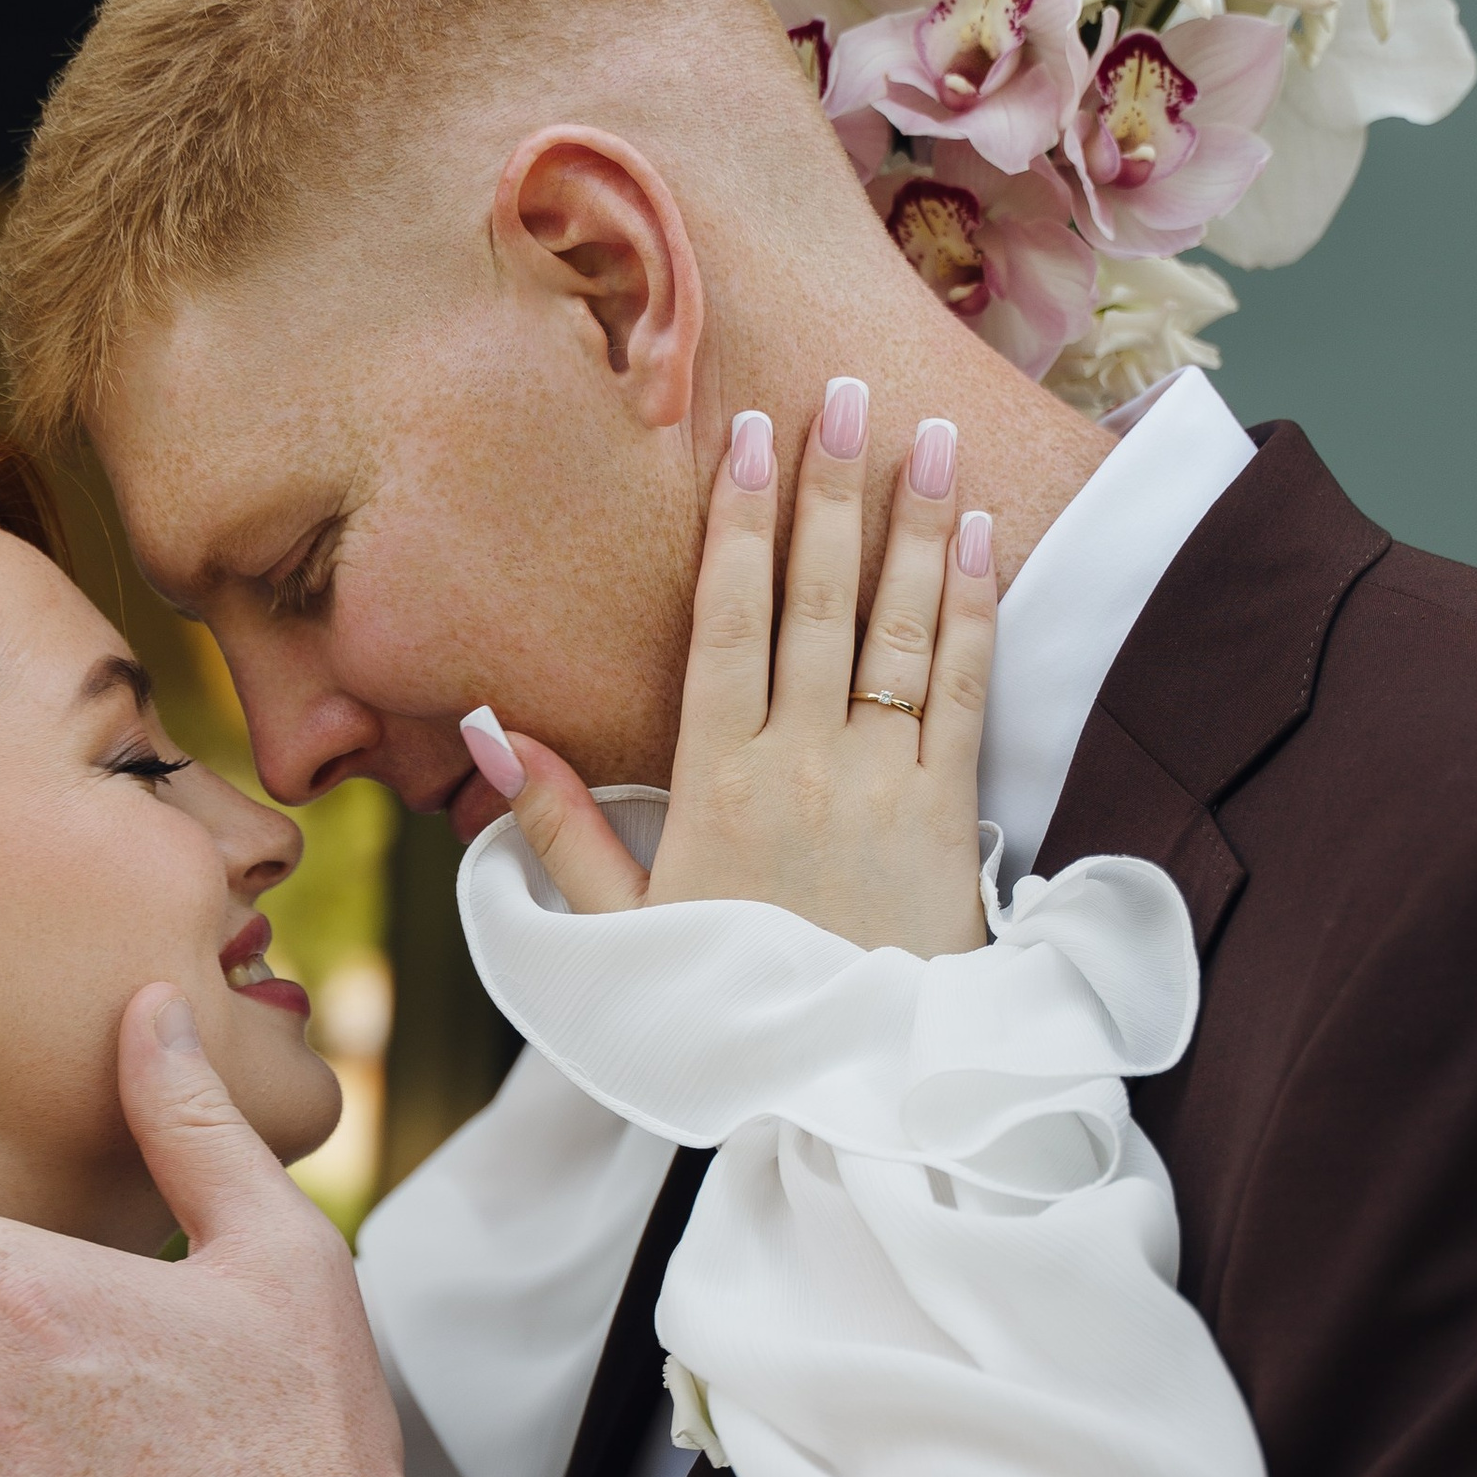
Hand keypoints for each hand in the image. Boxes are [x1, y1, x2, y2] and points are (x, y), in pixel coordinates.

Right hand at [466, 395, 995, 955]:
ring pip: (899, 631)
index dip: (736, 523)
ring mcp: (881, 785)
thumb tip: (493, 730)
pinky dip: (976, 611)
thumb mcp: (619, 928)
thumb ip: (560, 827)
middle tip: (839, 392)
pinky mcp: (949, 815)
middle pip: (817, 602)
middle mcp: (800, 764)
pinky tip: (983, 539)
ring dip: (919, 526)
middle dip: (831, 490)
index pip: (724, 623)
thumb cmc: (724, 1005)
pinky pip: (964, 692)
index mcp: (714, 781)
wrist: (843, 1084)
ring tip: (931, 435)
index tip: (744, 437)